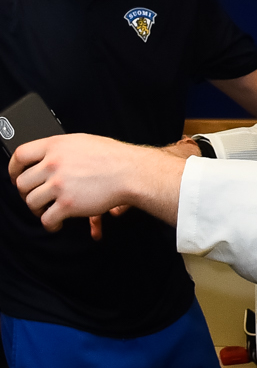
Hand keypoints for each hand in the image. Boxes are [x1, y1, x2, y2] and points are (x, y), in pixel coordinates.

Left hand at [9, 134, 186, 232]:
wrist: (132, 173)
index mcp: (56, 146)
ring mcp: (59, 184)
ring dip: (37, 209)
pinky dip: (49, 224)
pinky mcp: (68, 204)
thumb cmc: (114, 157)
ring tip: (46, 211)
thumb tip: (44, 158)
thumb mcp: (83, 143)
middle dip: (26, 194)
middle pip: (22, 182)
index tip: (15, 176)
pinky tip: (56, 223)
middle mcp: (53, 164)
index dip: (13, 168)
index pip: (20, 155)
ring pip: (31, 202)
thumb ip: (61, 150)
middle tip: (35, 197)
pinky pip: (47, 219)